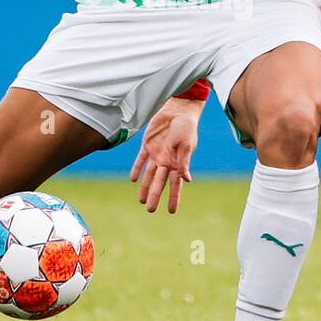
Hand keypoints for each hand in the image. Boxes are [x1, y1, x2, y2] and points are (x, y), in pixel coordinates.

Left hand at [129, 97, 202, 213]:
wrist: (178, 108)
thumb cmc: (186, 126)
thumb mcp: (187, 145)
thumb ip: (184, 162)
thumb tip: (187, 180)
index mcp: (178, 162)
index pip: (175, 184)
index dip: (174, 197)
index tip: (172, 211)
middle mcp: (166, 160)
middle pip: (159, 182)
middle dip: (155, 196)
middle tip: (150, 210)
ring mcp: (156, 153)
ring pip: (149, 174)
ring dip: (145, 187)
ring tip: (141, 200)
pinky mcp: (148, 144)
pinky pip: (141, 159)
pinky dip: (137, 168)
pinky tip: (134, 180)